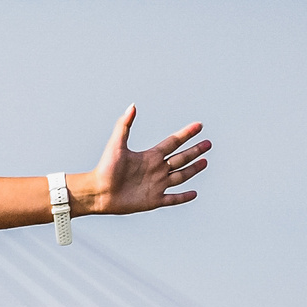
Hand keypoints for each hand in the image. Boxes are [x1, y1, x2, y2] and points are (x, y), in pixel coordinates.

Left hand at [75, 105, 209, 213]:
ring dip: (193, 169)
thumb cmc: (105, 168)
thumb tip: (132, 105)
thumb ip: (124, 125)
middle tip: (208, 144)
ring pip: (180, 176)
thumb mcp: (116, 144)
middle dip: (195, 151)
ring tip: (205, 162)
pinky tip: (193, 193)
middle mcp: (156, 170)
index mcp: (150, 156)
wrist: (98, 192)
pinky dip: (183, 197)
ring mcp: (156, 185)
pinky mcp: (153, 200)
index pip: (173, 142)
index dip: (186, 134)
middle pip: (180, 158)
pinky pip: (172, 199)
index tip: (199, 126)